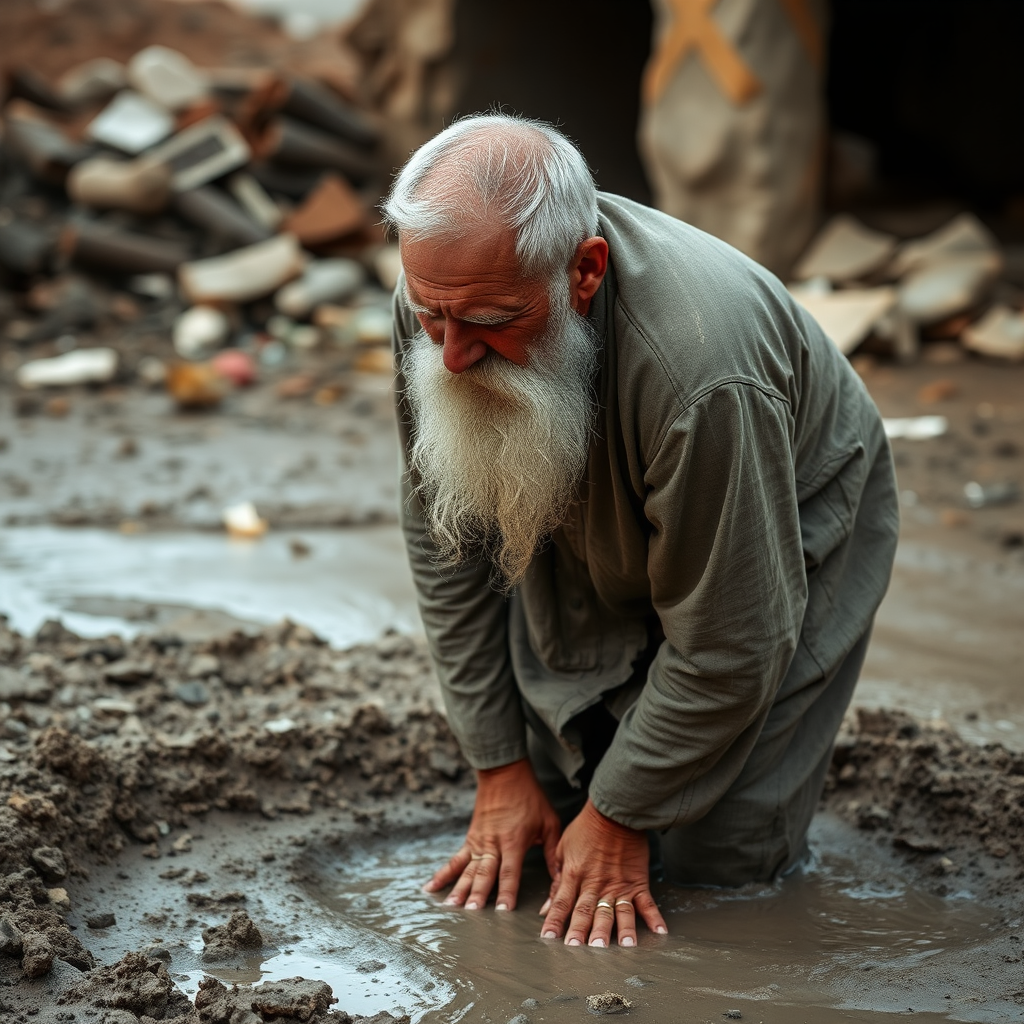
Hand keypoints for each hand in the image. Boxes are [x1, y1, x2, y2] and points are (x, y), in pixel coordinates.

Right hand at [424, 758, 561, 910]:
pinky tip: (430, 887)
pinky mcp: (470, 838)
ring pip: (466, 869)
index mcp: (514, 841)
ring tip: (449, 908)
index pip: (510, 872)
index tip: (503, 911)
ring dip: (458, 889)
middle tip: (472, 913)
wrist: (505, 773)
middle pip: (484, 873)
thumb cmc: (530, 798)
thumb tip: (562, 880)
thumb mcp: (549, 823)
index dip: (507, 892)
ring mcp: (478, 841)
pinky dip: (443, 874)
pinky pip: (455, 859)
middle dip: (478, 894)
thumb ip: (554, 854)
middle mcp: (493, 843)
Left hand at [540, 799, 666, 946]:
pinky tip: (660, 933)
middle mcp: (596, 883)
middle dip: (583, 932)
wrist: (614, 810)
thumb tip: (546, 907)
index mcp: (575, 874)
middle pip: (588, 911)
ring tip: (621, 948)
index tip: (549, 939)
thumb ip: (558, 880)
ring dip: (619, 930)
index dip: (555, 921)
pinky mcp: (638, 881)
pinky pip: (647, 902)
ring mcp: (619, 884)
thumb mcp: (564, 849)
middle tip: (581, 950)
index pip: (562, 902)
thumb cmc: (586, 828)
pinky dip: (654, 918)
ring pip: (618, 911)